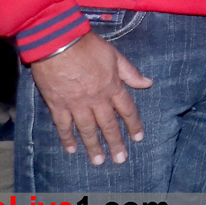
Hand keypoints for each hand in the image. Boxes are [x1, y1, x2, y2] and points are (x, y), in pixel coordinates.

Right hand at [27, 32, 152, 164]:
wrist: (59, 43)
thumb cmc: (88, 46)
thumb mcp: (115, 55)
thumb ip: (130, 72)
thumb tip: (148, 83)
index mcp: (112, 87)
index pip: (127, 110)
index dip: (134, 125)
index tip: (138, 138)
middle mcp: (97, 99)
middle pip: (108, 125)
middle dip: (116, 143)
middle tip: (120, 159)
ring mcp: (76, 104)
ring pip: (87, 130)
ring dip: (94, 146)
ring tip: (99, 161)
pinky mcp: (58, 105)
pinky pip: (63, 126)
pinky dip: (67, 139)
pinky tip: (72, 150)